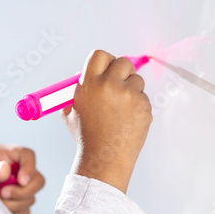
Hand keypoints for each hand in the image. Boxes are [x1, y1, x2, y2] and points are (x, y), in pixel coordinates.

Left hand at [0, 143, 45, 213]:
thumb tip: (6, 170)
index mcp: (6, 154)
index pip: (27, 155)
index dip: (29, 167)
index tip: (21, 181)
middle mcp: (16, 170)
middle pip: (37, 180)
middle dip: (23, 192)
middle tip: (2, 194)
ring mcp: (18, 187)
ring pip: (31, 198)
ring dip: (14, 204)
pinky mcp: (15, 202)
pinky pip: (24, 211)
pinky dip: (13, 213)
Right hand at [60, 50, 152, 193]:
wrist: (104, 158)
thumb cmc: (87, 136)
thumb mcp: (71, 111)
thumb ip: (78, 90)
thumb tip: (84, 75)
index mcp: (90, 83)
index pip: (100, 55)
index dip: (104, 61)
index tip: (107, 69)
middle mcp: (110, 85)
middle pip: (123, 62)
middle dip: (122, 72)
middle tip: (118, 85)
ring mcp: (129, 96)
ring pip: (136, 80)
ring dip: (131, 89)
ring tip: (120, 109)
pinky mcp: (144, 106)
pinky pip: (143, 97)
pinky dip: (138, 105)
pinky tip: (128, 120)